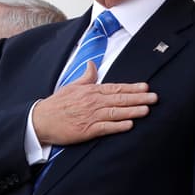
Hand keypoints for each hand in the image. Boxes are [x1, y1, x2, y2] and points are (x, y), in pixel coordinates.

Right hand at [31, 62, 157, 146]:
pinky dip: (117, 126)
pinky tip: (129, 125)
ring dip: (132, 111)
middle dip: (139, 98)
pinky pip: (105, 128)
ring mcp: (90, 116)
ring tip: (147, 110)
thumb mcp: (71, 86)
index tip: (146, 87)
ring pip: (115, 112)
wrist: (40, 121)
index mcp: (90, 91)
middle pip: (119, 99)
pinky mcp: (86, 130)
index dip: (132, 88)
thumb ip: (86, 77)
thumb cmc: (56, 104)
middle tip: (154, 97)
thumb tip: (93, 64)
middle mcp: (93, 102)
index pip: (116, 88)